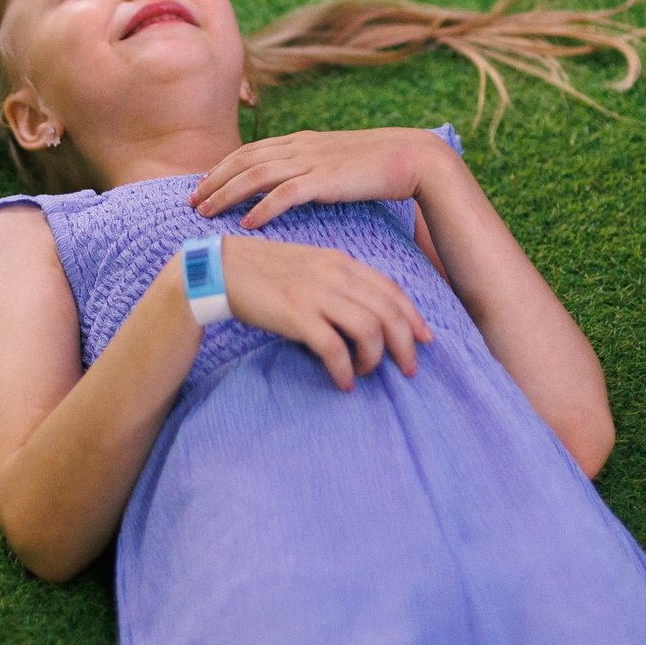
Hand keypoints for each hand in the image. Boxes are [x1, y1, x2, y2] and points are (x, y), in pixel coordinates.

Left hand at [191, 127, 451, 227]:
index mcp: (301, 141)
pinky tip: (246, 224)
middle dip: (213, 181)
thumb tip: (291, 187)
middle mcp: (300, 146)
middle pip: (243, 160)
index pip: (250, 150)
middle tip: (190, 202)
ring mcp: (312, 161)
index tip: (202, 184)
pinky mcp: (326, 179)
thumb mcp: (335, 161)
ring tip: (206, 213)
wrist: (413, 156)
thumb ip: (311, 169)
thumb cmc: (377, 164)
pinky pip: (286, 194)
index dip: (222, 167)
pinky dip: (262, 208)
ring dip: (226, 194)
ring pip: (255, 175)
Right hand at [215, 234, 430, 388]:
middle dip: (405, 345)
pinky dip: (345, 370)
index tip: (425, 339)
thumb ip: (340, 283)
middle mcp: (335, 275)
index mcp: (341, 262)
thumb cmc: (266, 273)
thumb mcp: (311, 268)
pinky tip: (343, 381)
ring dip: (375, 359)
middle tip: (408, 369)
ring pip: (368, 329)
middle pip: (389, 312)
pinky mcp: (296, 315)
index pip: (392, 289)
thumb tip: (367, 313)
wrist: (221, 270)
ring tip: (366, 373)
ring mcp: (316, 294)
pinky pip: (333, 348)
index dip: (413, 317)